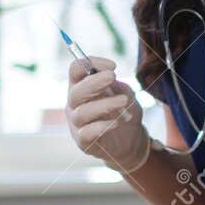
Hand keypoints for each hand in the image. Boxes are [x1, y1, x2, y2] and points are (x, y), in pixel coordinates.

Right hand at [66, 55, 150, 172]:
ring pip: (83, 112)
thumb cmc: (123, 110)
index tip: (113, 66)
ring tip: (124, 100)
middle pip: (75, 91)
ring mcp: (77, 123)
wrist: (130, 139)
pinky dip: (103, 126)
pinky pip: (87, 133)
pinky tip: (118, 122)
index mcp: (81, 86)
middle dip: (94, 82)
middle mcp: (75, 103)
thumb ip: (115, 84)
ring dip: (105, 104)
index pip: (76, 70)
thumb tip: (108, 73)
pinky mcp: (83, 141)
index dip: (90, 63)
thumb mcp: (123, 92)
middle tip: (112, 76)